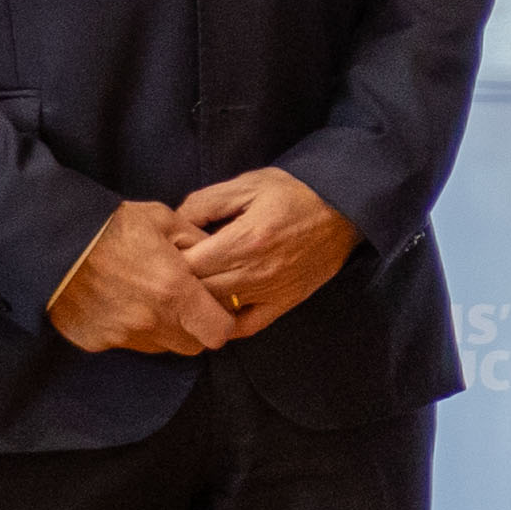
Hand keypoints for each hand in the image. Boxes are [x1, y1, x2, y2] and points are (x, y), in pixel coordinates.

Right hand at [51, 198, 241, 354]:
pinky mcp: (95, 341)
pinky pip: (125, 344)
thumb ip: (197, 241)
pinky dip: (128, 329)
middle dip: (194, 328)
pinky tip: (117, 302)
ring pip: (159, 347)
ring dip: (162, 330)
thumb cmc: (110, 225)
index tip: (214, 307)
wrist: (50, 241)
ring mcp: (121, 336)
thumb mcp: (163, 220)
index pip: (219, 332)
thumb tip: (218, 254)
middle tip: (182, 302)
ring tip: (147, 298)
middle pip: (192, 345)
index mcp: (175, 292)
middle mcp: (151, 322)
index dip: (221, 321)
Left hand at [174, 167, 361, 338]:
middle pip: (199, 293)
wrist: (345, 208)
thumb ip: (205, 202)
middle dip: (179, 285)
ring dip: (199, 303)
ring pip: (218, 311)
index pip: (188, 267)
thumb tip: (175, 223)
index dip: (169, 262)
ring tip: (188, 290)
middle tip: (171, 274)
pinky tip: (215, 311)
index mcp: (243, 240)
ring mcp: (271, 291)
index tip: (165, 253)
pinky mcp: (285, 302)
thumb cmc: (294, 192)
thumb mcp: (246, 183)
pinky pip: (248, 326)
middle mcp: (256, 272)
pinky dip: (227, 325)